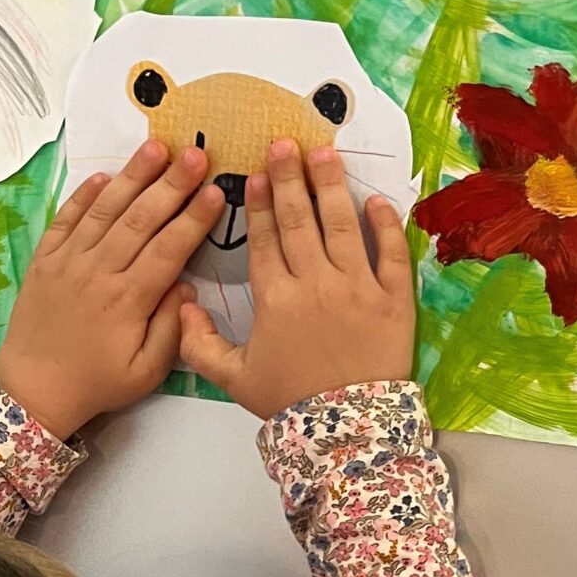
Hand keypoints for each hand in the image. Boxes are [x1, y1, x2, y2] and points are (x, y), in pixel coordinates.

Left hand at [0, 140, 223, 437]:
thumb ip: (172, 328)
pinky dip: (84, 195)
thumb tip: (186, 286)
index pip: (168, 249)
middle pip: (140, 219)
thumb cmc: (96, 383)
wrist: (33, 389)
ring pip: (105, 210)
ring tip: (156, 147)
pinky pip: (65, 219)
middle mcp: (98, 272)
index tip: (216, 192)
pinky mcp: (45, 259)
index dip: (194, 219)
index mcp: (128, 300)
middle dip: (171, 184)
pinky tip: (104, 175)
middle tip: (196, 154)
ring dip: (132, 176)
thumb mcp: (146, 372)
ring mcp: (68, 262)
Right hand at [177, 140, 415, 419]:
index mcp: (275, 299)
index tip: (258, 174)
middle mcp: (316, 284)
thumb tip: (182, 307)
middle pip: (301, 221)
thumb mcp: (234, 380)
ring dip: (332, 186)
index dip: (262, 204)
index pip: (266, 240)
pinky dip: (384, 225)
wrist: (347, 433)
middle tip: (286, 143)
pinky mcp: (394, 300)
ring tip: (325, 153)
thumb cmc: (290, 405)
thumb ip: (201, 345)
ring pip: (343, 226)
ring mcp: (358, 289)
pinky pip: (391, 254)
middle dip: (291, 178)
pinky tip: (375, 201)